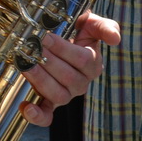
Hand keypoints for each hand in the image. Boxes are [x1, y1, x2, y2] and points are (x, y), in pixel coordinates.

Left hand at [19, 10, 120, 124]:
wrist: (62, 39)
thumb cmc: (77, 32)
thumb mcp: (92, 24)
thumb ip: (106, 28)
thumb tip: (115, 40)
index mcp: (93, 65)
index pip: (82, 60)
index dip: (63, 49)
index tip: (46, 36)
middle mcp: (81, 83)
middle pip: (68, 78)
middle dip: (48, 62)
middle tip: (31, 47)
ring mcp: (66, 95)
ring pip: (58, 95)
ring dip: (40, 80)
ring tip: (26, 66)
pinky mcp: (50, 104)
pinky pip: (47, 115)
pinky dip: (37, 116)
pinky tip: (27, 108)